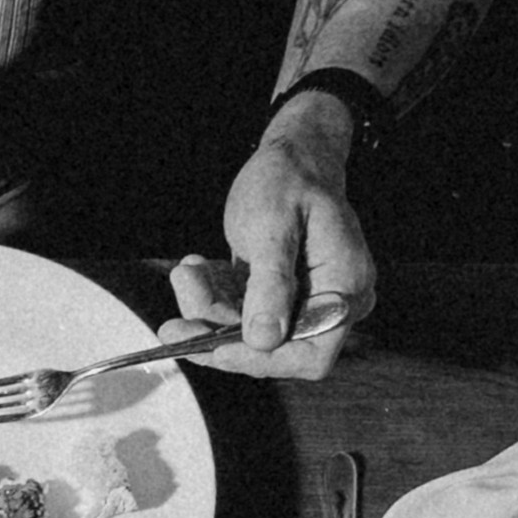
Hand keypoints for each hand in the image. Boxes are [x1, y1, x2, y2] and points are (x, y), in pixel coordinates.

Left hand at [182, 102, 375, 377]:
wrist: (292, 157)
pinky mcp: (281, 296)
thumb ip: (271, 284)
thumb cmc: (288, 180)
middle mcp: (331, 303)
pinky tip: (196, 268)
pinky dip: (213, 296)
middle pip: (273, 349)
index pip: (309, 355)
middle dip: (219, 334)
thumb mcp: (273, 226)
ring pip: (248, 332)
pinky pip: (241, 313)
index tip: (211, 349)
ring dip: (207, 309)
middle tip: (171, 323)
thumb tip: (264, 340)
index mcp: (345, 289)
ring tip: (186, 271)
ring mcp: (307, 301)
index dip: (259, 361)